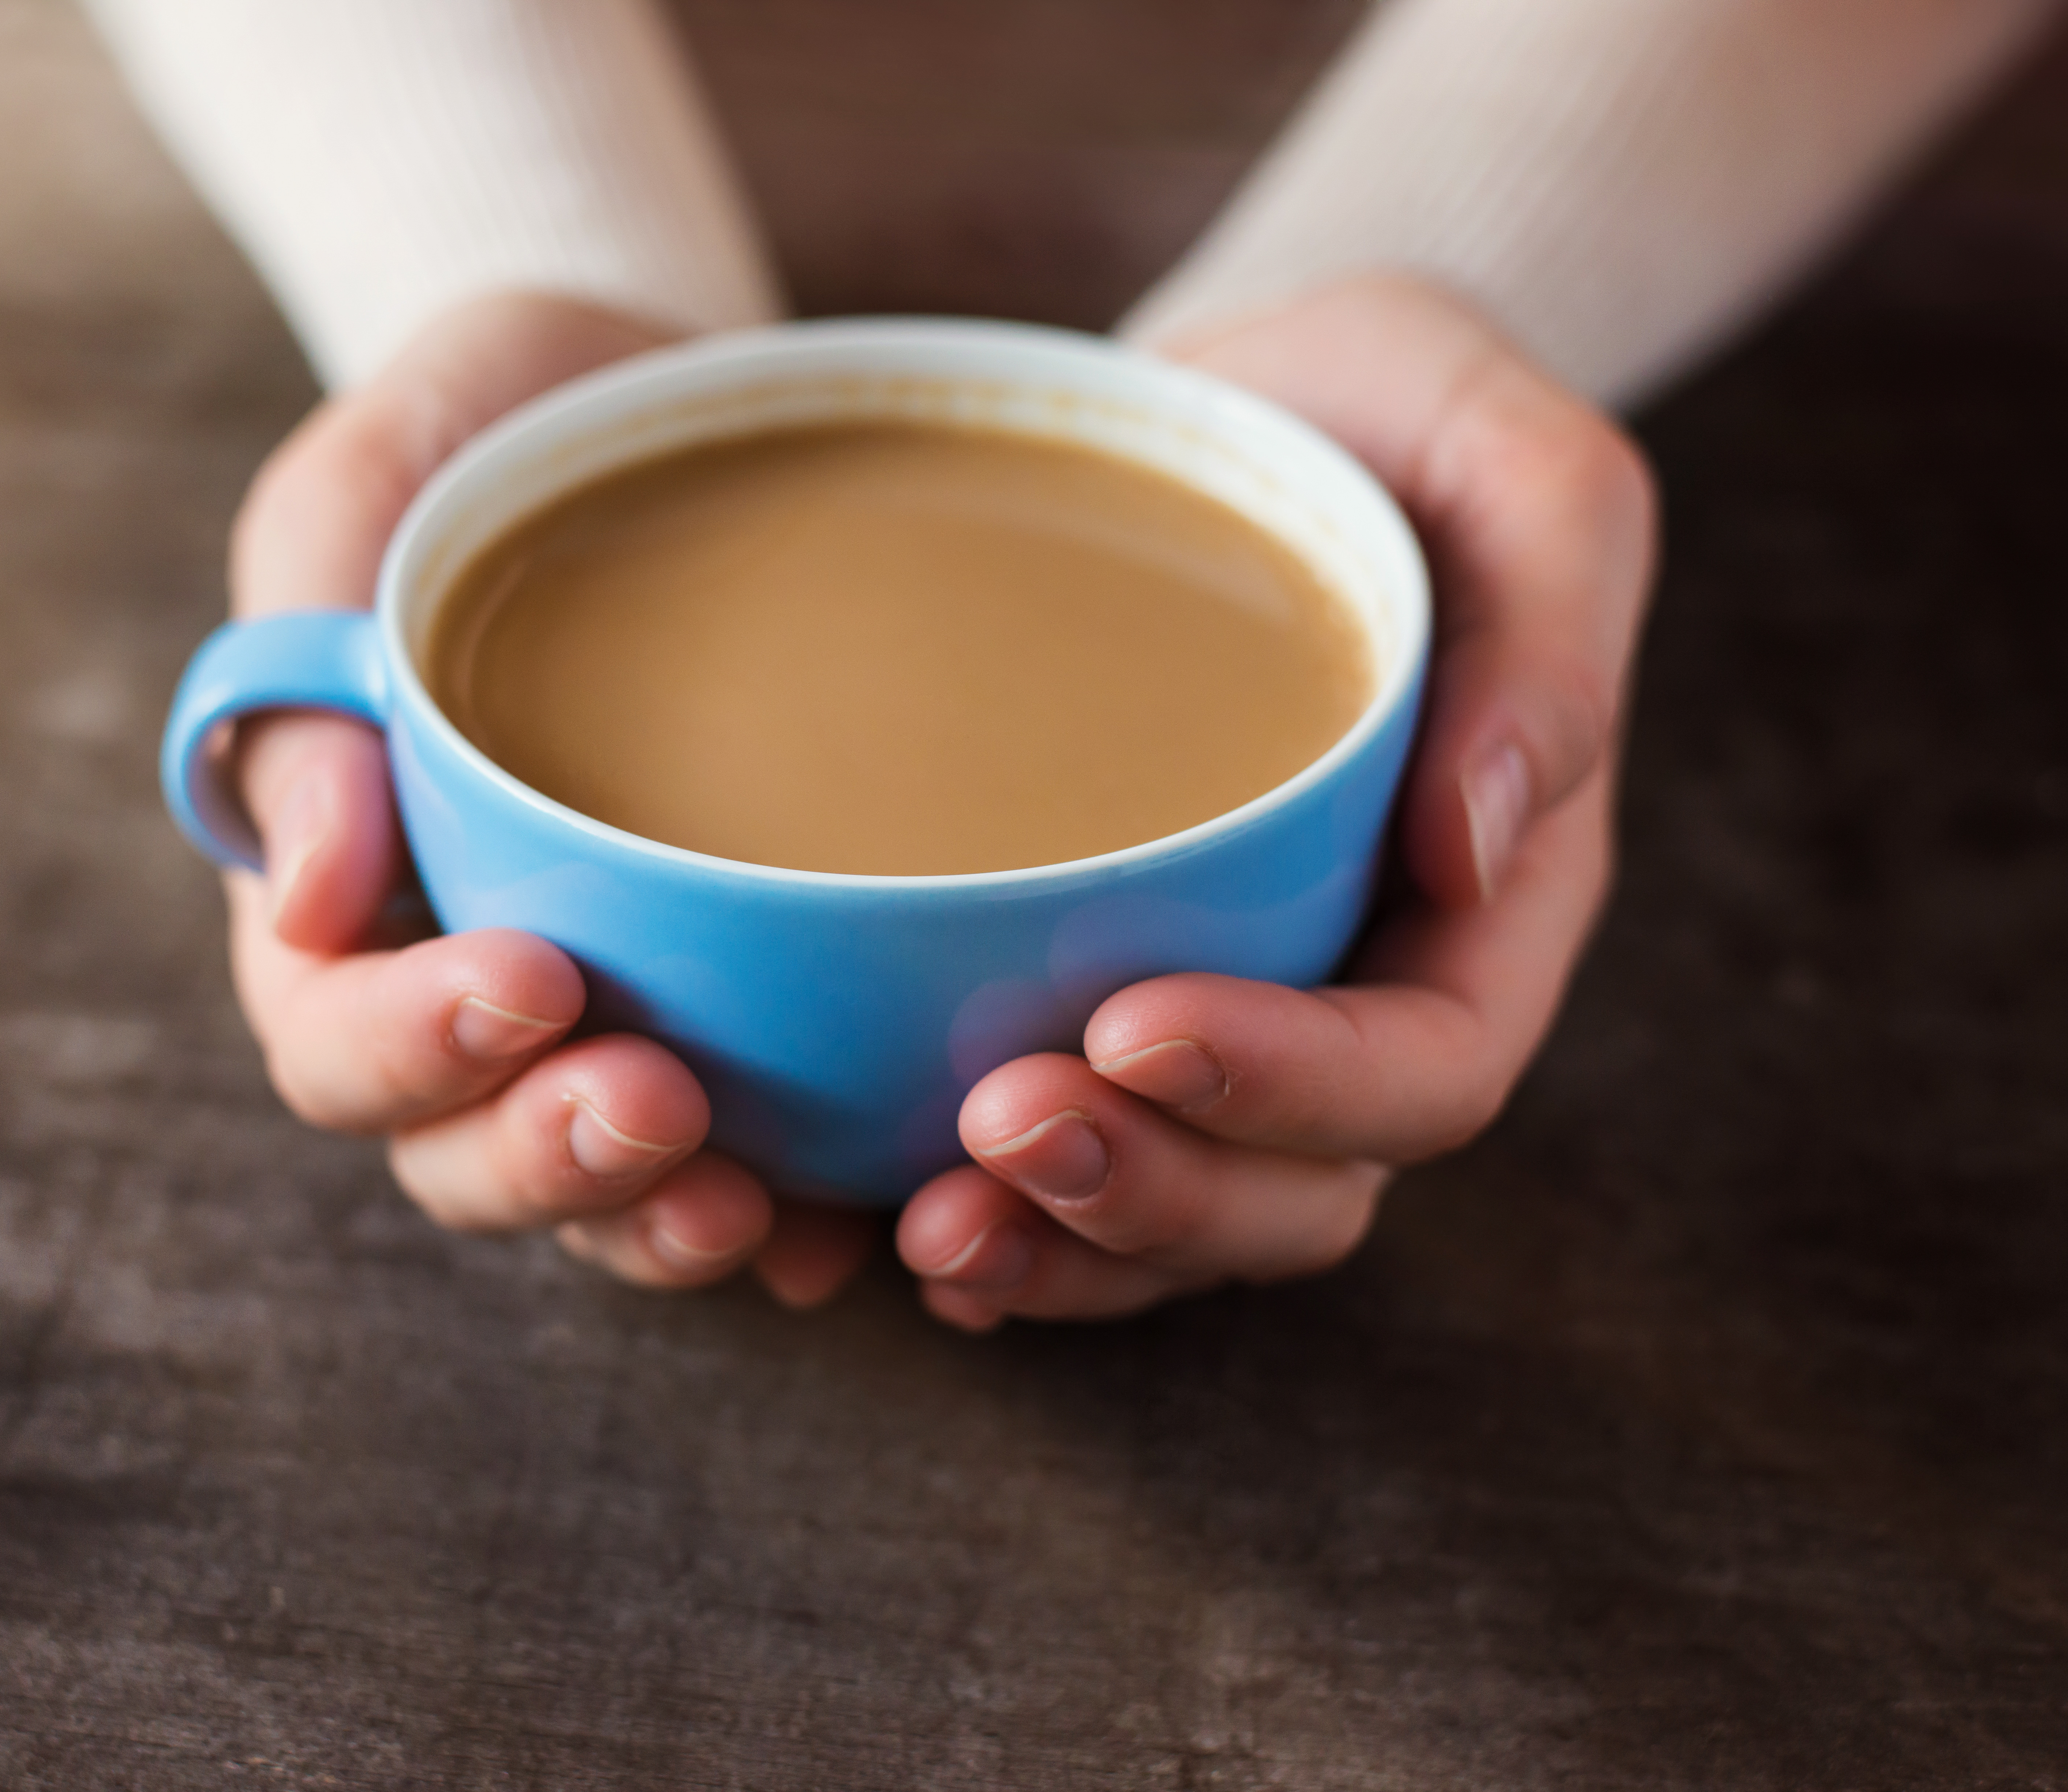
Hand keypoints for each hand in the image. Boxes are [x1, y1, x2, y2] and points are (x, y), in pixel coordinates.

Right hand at [219, 291, 879, 1305]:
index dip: (415, 1045)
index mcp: (346, 894)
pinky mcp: (736, 1007)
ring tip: (760, 1214)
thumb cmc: (482, 440)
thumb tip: (308, 888)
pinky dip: (803, 1207)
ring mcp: (601, 1016)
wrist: (650, 407)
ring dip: (666, 1221)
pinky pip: (758, 1155)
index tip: (535, 977)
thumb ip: (302, 677)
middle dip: (549, 1160)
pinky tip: (866, 1221)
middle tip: (662, 1108)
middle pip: (461, 1151)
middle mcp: (462, 988)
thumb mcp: (360, 501)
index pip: (334, 1032)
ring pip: (602, 1190)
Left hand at [897, 275, 1658, 1328]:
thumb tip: (1487, 836)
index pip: (1423, 1066)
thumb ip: (1550, 620)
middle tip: (993, 1134)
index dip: (1291, 1088)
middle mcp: (1357, 990)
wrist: (1223, 408)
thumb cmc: (1374, 414)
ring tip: (917, 1226)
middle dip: (1151, 1197)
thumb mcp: (1501, 452)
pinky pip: (1055, 1175)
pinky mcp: (1096, 1002)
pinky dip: (970, 1218)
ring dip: (1053, 1251)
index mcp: (1480, 900)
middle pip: (1293, 1188)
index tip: (1135, 1022)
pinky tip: (862, 1225)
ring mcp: (1231, 1019)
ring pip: (1171, 1219)